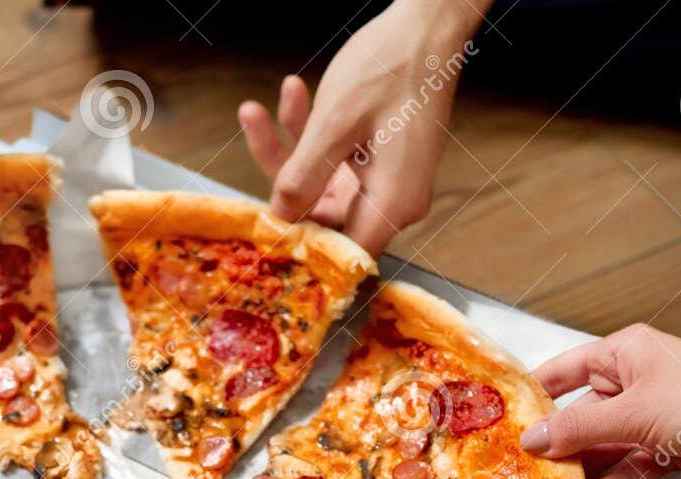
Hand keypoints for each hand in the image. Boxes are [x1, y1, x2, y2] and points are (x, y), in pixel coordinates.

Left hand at [240, 0, 483, 254]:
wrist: (427, 23)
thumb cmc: (392, 65)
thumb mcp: (335, 123)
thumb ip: (303, 178)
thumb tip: (280, 218)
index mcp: (392, 203)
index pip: (340, 252)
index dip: (300, 245)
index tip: (261, 224)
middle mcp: (392, 199)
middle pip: (322, 214)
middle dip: (282, 174)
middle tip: (254, 126)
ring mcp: (384, 179)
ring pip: (320, 183)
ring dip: (290, 145)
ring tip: (261, 103)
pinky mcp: (376, 159)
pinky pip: (333, 160)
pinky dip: (310, 134)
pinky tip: (293, 95)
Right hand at [522, 324, 680, 478]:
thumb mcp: (632, 413)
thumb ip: (580, 429)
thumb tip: (533, 440)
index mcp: (623, 355)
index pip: (563, 372)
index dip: (533, 396)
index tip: (501, 422)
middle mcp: (635, 382)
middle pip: (581, 414)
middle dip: (556, 445)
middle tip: (521, 472)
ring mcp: (653, 417)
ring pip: (605, 446)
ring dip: (584, 471)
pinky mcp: (671, 447)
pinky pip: (631, 466)